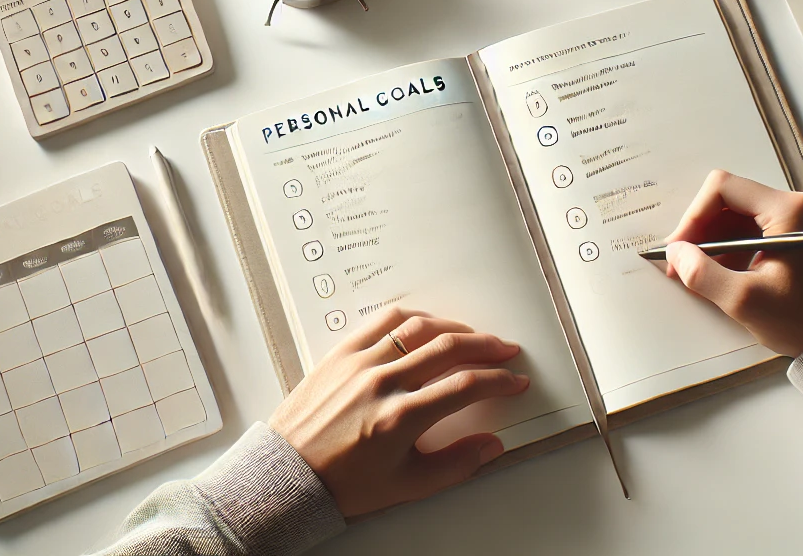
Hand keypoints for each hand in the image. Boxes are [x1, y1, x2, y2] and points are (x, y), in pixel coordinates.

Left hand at [268, 307, 529, 517]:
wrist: (289, 474)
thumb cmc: (341, 482)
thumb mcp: (405, 486)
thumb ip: (455, 465)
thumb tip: (490, 446)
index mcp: (400, 418)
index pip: (465, 387)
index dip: (498, 381)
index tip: (513, 381)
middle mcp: (382, 383)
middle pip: (448, 348)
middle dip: (486, 347)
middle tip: (505, 350)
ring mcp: (360, 363)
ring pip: (418, 328)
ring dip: (453, 327)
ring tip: (472, 334)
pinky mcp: (341, 353)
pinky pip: (382, 321)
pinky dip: (412, 316)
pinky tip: (427, 322)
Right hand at [661, 170, 802, 357]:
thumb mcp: (744, 300)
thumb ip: (703, 274)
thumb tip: (676, 253)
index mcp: (787, 211)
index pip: (723, 189)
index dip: (694, 216)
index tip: (680, 247)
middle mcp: (792, 207)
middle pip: (728, 200)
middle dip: (700, 230)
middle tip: (683, 261)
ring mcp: (792, 220)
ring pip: (735, 216)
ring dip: (712, 241)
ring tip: (698, 271)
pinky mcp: (790, 236)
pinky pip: (748, 230)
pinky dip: (728, 248)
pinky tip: (720, 273)